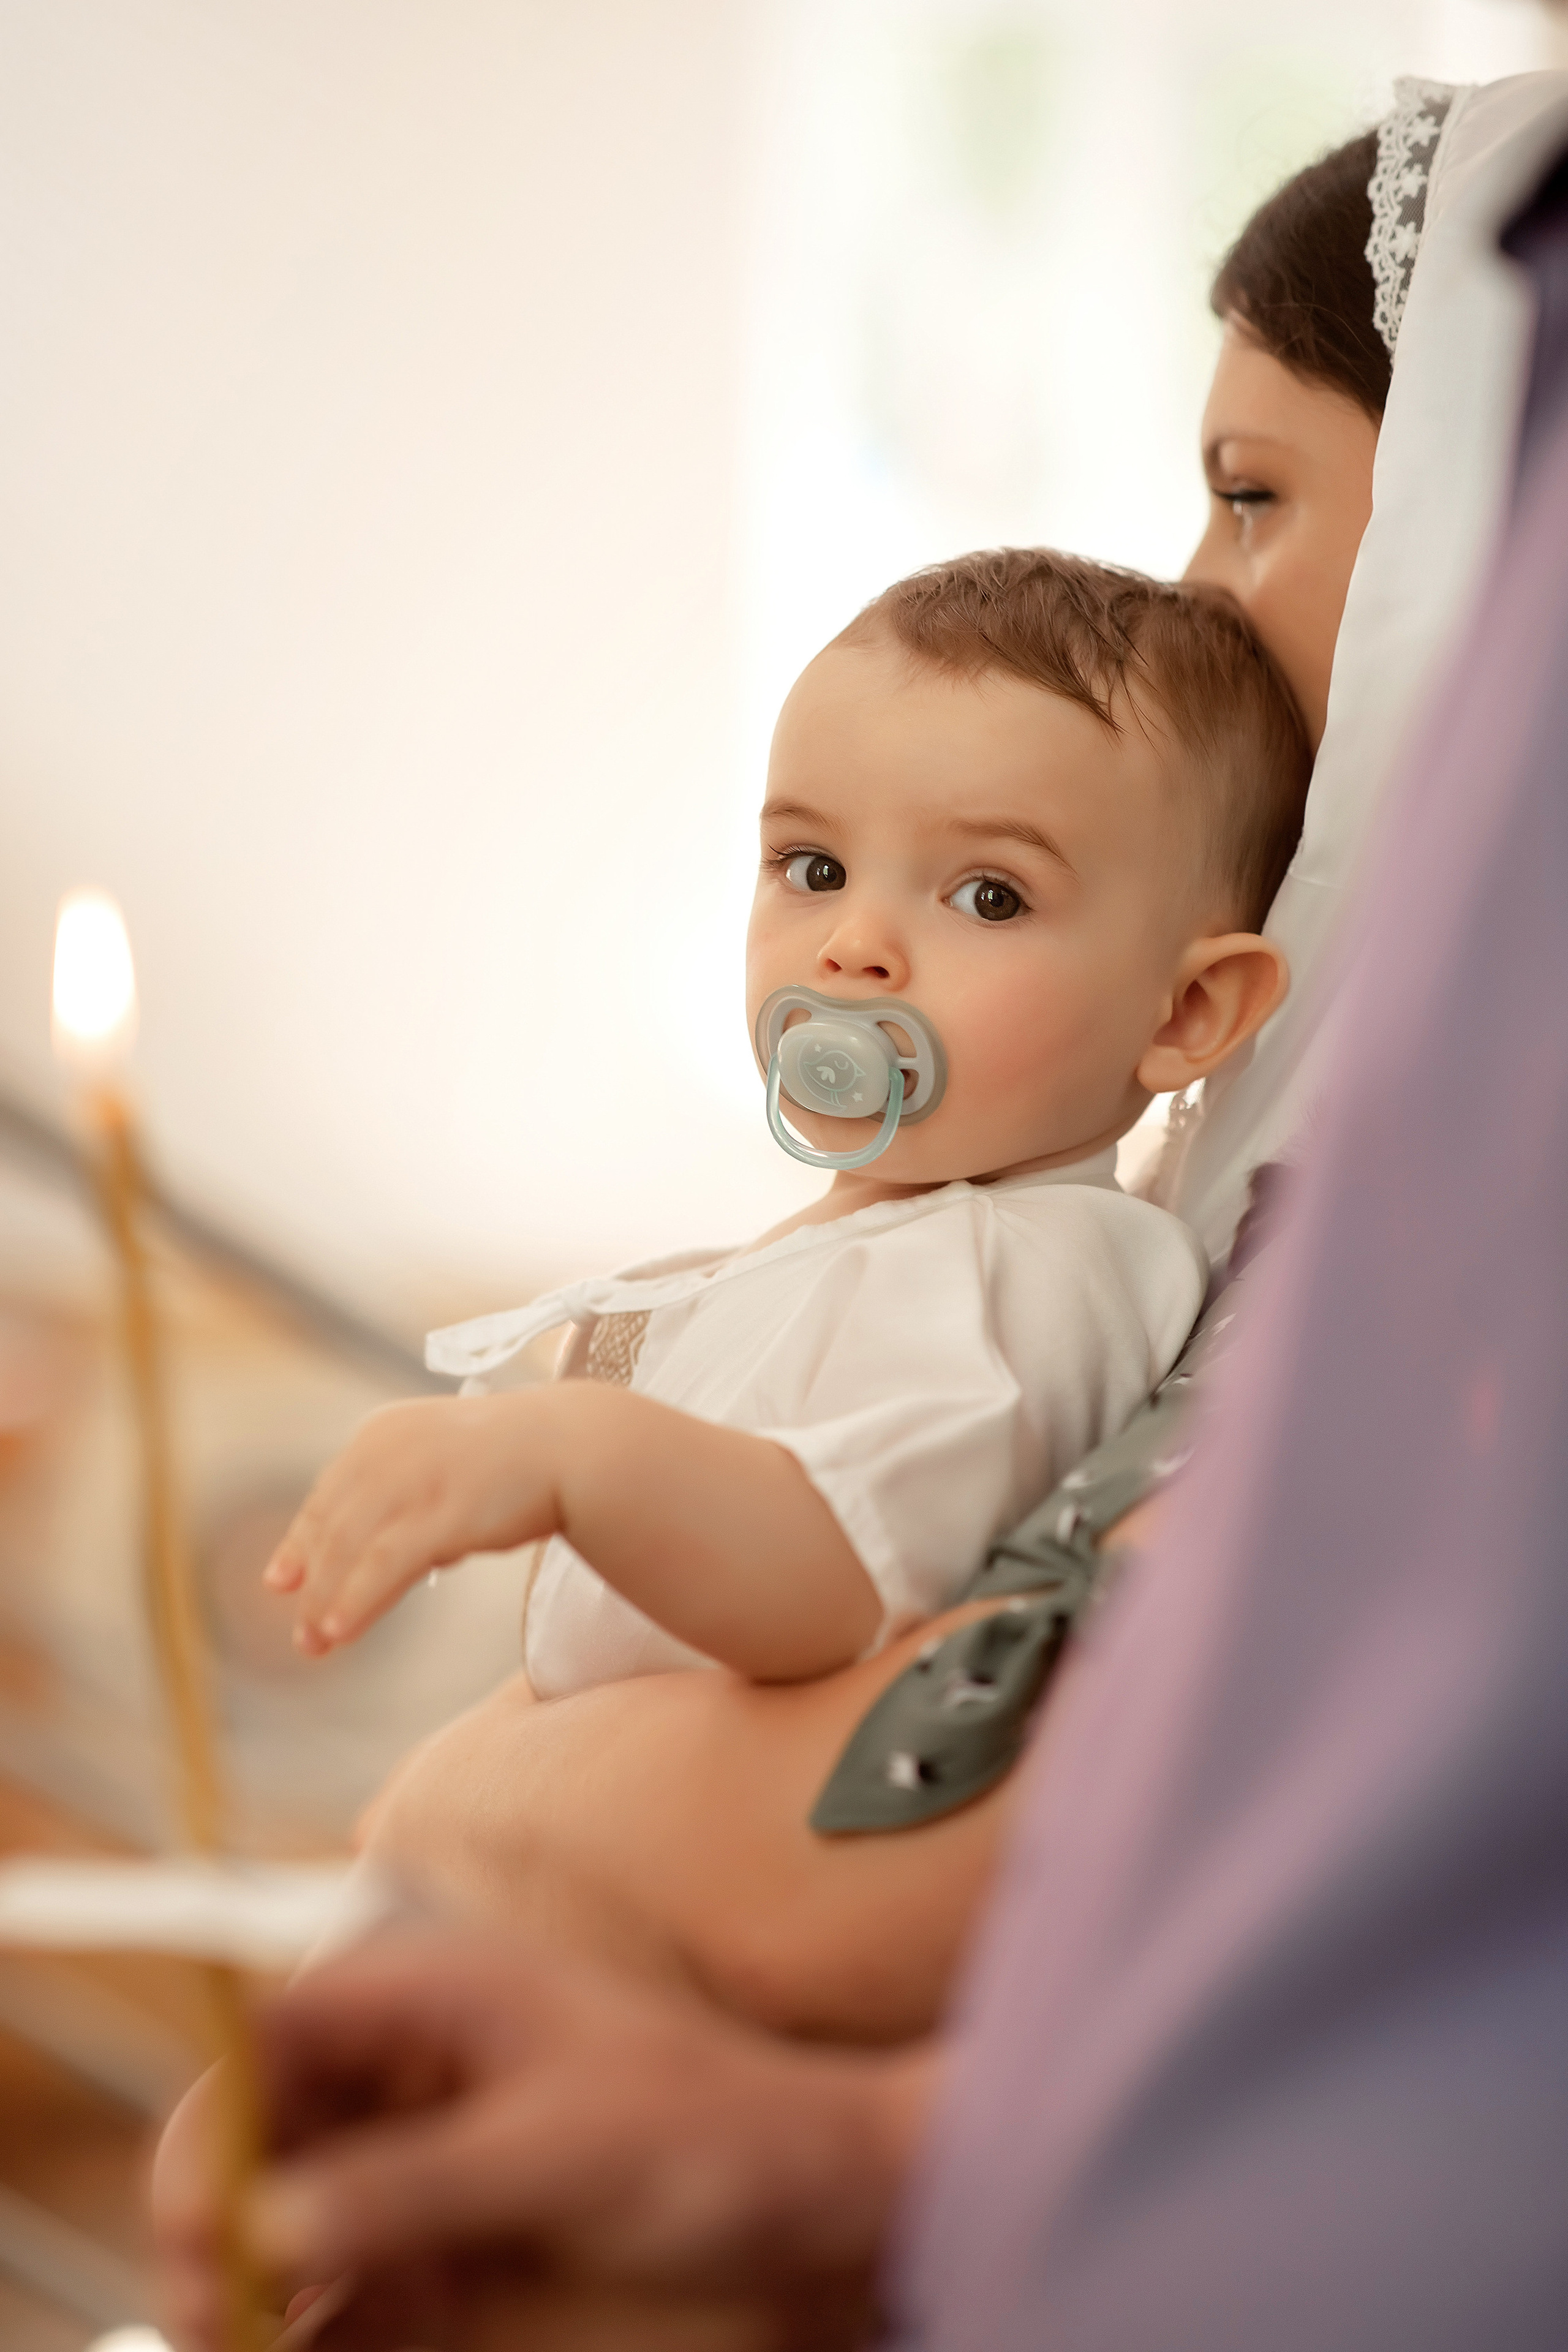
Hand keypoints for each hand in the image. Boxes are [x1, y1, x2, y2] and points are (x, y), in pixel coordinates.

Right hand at [155, 1931, 929, 2351]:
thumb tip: (267, 2222)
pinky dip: (312, 2330)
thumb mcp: (560, 2153)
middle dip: (215, 2221)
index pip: (273, 2037)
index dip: (213, 2122)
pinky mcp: (454, 2248)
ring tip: (246, 2349)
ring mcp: (431, 2165)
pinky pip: (349, 2292)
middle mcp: (415, 2076)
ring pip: (290, 2223)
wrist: (825, 2198)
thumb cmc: (716, 2135)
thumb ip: (413, 2184)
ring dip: (249, 2290)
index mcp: (436, 2000)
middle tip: (209, 2316)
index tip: (196, 2224)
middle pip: (262, 2138)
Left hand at [263, 1392, 561, 1653]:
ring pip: (352, 1550)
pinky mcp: (445, 1510)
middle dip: (312, 1585)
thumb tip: (364, 1560)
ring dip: (329, 1601)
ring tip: (318, 1643)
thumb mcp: (441, 1467)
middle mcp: (389, 1450)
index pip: (327, 1495)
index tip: (281, 1582)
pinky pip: (386, 1563)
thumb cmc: (514, 1460)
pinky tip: (340, 1628)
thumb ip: (398, 1501)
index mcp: (383, 1432)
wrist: (576, 1444)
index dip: (299, 1542)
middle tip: (303, 1637)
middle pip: (333, 1528)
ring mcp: (417, 1479)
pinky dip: (357, 1599)